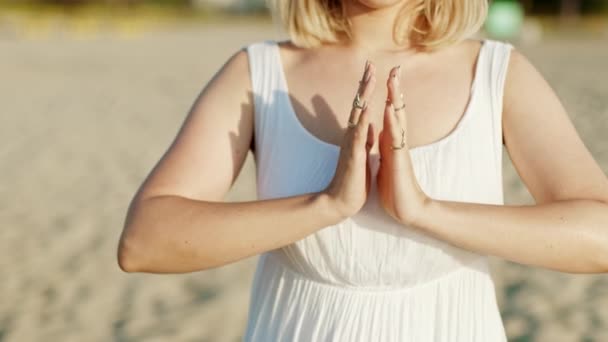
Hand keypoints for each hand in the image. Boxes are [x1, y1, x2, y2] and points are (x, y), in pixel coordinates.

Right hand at [323, 61, 375, 218]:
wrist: (341, 201)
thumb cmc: (353, 180)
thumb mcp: (362, 154)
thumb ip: (364, 140)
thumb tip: (369, 126)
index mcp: (357, 135)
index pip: (362, 107)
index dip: (367, 89)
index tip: (372, 70)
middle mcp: (352, 135)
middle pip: (358, 104)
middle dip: (364, 84)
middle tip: (370, 64)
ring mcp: (352, 144)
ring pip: (358, 114)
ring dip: (364, 96)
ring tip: (369, 77)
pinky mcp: (354, 156)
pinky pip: (359, 137)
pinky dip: (363, 123)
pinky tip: (367, 111)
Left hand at [376, 65, 429, 225]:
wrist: (405, 209)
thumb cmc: (394, 187)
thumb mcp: (385, 161)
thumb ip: (384, 145)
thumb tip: (379, 132)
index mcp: (391, 142)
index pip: (390, 113)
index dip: (389, 96)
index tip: (387, 76)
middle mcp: (397, 142)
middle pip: (397, 110)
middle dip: (395, 90)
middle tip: (395, 68)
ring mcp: (399, 149)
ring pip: (398, 119)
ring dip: (396, 100)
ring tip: (394, 80)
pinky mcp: (400, 160)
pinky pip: (395, 137)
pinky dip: (392, 122)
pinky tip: (390, 109)